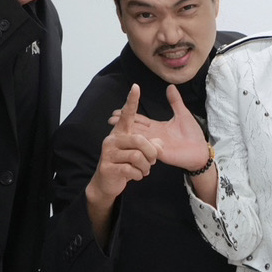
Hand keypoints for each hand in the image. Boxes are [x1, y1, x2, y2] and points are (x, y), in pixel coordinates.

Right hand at [88, 84, 161, 202]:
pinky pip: (130, 169)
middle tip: (153, 160)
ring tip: (144, 170)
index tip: (136, 87)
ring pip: (137, 156)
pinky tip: (137, 176)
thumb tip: (163, 125)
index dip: (132, 101)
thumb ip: (154, 141)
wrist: (109, 185)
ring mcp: (109, 153)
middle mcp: (113, 139)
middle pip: (140, 140)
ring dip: (146, 166)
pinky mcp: (108, 167)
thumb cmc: (126, 165)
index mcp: (123, 132)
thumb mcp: (144, 151)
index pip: (128, 115)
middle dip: (152, 152)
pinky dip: (139, 175)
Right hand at [112, 85, 210, 171]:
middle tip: (111, 119)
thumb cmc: (192, 134)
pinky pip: (145, 149)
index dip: (128, 115)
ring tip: (116, 130)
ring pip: (137, 139)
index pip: (139, 119)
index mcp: (157, 127)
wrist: (201, 151)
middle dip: (122, 124)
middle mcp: (153, 136)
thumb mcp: (183, 115)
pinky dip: (137, 146)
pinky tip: (128, 142)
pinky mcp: (159, 154)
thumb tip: (170, 86)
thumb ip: (175, 101)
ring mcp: (154, 145)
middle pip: (134, 129)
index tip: (116, 111)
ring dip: (127, 134)